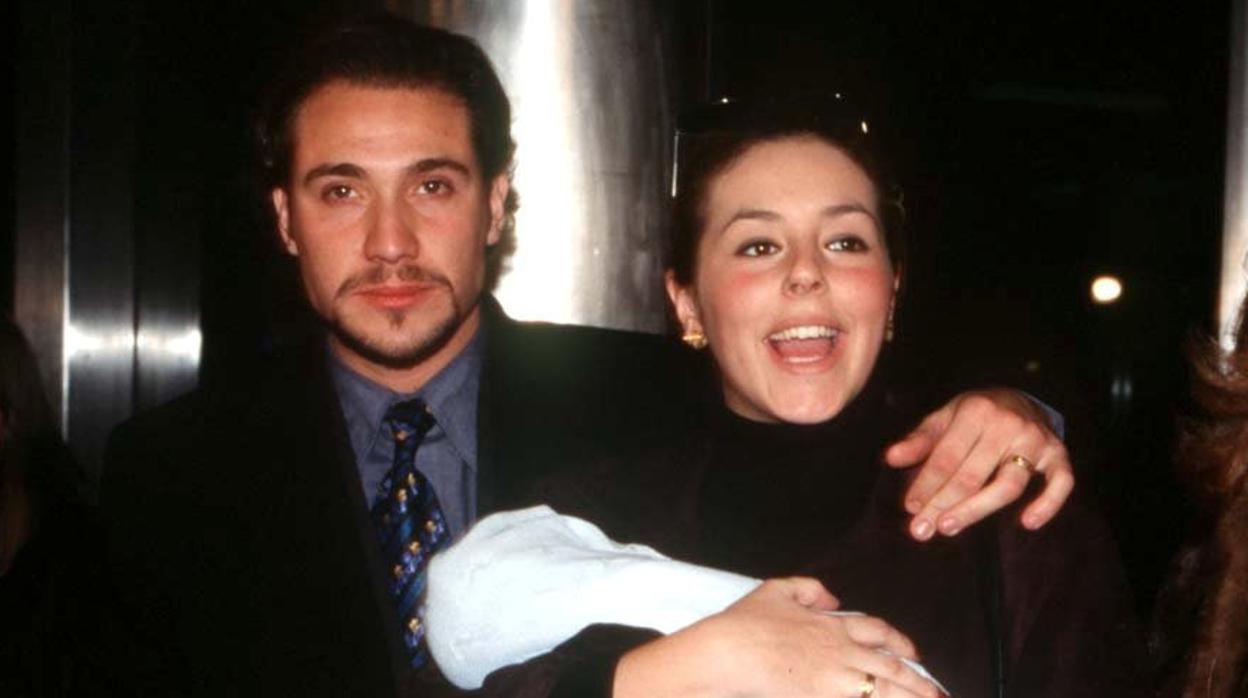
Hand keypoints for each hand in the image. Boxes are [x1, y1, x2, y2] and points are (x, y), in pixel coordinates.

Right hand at [614, 577, 943, 697]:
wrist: (729, 651)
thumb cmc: (746, 623)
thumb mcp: (776, 589)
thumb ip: (808, 587)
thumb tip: (832, 597)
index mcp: (831, 625)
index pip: (878, 632)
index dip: (901, 642)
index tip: (914, 653)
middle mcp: (841, 652)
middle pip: (892, 668)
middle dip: (919, 682)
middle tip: (938, 694)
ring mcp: (836, 680)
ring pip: (886, 690)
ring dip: (912, 697)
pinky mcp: (823, 697)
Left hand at [884, 388, 1074, 539]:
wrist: (1020, 398)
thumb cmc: (975, 415)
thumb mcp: (944, 418)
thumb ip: (919, 440)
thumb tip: (891, 458)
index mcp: (976, 411)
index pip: (947, 456)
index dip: (926, 484)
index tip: (911, 508)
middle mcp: (1008, 425)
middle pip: (973, 475)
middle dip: (943, 504)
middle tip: (921, 529)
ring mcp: (1036, 440)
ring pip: (1008, 485)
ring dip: (977, 510)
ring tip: (948, 527)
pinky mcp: (1059, 454)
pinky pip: (1061, 483)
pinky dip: (1048, 504)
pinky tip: (1027, 523)